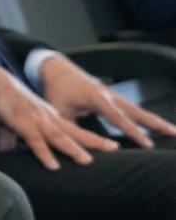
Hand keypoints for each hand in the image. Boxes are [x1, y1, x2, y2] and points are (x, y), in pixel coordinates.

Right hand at [0, 62, 116, 170]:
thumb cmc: (4, 100)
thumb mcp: (13, 120)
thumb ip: (11, 136)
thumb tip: (4, 149)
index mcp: (50, 116)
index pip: (74, 129)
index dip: (91, 137)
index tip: (108, 146)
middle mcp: (48, 118)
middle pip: (75, 131)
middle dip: (95, 141)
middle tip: (114, 148)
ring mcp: (37, 120)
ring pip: (60, 137)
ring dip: (75, 149)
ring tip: (88, 161)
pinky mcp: (23, 124)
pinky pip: (36, 141)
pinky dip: (45, 153)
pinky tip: (53, 165)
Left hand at [36, 54, 175, 148]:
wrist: (56, 69)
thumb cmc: (56, 91)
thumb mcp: (58, 111)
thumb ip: (71, 130)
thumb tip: (80, 150)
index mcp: (97, 98)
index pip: (119, 119)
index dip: (134, 132)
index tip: (148, 144)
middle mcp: (109, 96)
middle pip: (137, 112)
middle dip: (156, 124)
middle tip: (175, 133)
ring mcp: (113, 96)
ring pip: (138, 111)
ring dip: (156, 122)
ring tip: (174, 132)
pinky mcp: (113, 98)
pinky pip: (133, 110)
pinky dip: (146, 118)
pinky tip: (157, 127)